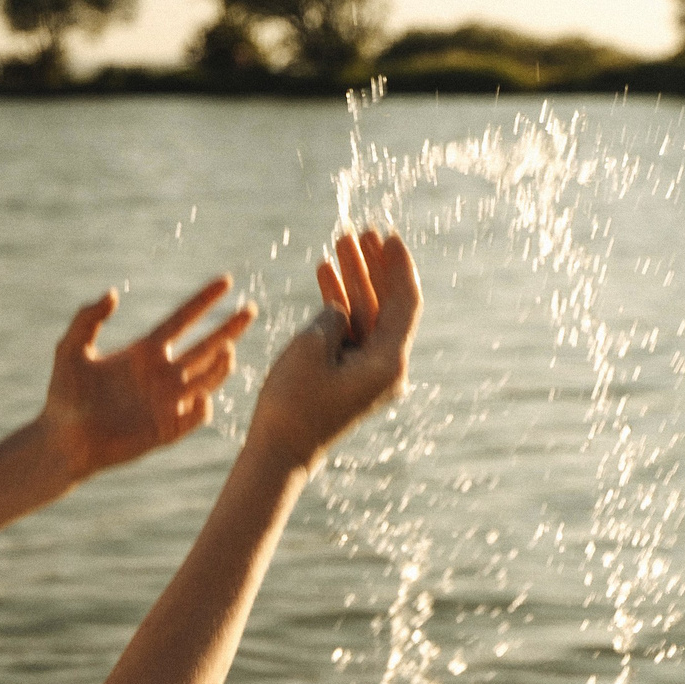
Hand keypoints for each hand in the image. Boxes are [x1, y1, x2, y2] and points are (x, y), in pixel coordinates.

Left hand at [37, 277, 257, 480]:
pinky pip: (193, 417)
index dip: (204, 301)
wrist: (62, 440)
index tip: (226, 281)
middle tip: (251, 308)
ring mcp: (167, 402)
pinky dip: (201, 408)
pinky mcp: (166, 430)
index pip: (183, 320)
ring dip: (219, 366)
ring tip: (227, 351)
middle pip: (205, 346)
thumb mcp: (70, 349)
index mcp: (145, 351)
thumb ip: (87, 319)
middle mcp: (162, 374)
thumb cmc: (63, 396)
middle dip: (229, 328)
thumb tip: (113, 294)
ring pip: (206, 379)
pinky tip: (201, 397)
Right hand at [246, 229, 421, 477]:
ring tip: (338, 244)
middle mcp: (386, 366)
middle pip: (388, 304)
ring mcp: (368, 371)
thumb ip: (334, 315)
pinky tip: (325, 273)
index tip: (390, 235)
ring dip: (353, 280)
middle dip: (373, 266)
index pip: (406, 301)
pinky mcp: (348, 376)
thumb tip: (340, 309)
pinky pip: (350, 331)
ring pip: (366, 314)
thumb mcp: (312, 346)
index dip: (398, 264)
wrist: (279, 450)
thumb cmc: (294, 402)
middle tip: (360, 232)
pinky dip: (338, 304)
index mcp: (389, 361)